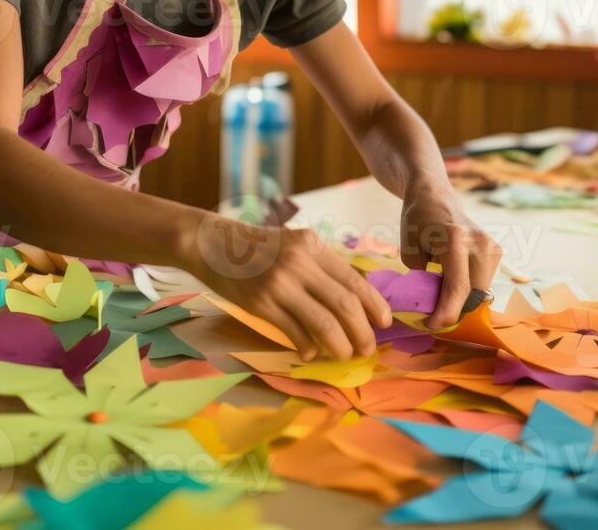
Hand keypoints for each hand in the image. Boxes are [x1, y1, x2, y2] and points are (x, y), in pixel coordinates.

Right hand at [188, 214, 392, 361]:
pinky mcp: (260, 304)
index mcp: (312, 245)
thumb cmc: (258, 247)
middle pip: (345, 305)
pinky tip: (311, 353)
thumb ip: (321, 266)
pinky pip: (295, 333)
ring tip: (345, 355)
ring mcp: (279, 284)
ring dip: (340, 346)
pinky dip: (309, 348)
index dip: (374, 305)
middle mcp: (299, 262)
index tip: (385, 323)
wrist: (212, 244)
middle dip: (363, 332)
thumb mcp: (294, 243)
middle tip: (368, 348)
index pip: (354, 280)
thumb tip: (355, 300)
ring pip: (324, 324)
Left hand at [400, 179, 501, 328]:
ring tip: (441, 288)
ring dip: (462, 298)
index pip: (457, 289)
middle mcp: (480, 242)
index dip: (445, 314)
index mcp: (455, 239)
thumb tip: (435, 308)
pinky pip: (483, 281)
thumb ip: (423, 282)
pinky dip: (468, 287)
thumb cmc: (417, 222)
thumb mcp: (409, 253)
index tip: (430, 325)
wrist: (434, 196)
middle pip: (473, 294)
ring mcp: (492, 246)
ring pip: (480, 291)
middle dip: (453, 308)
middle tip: (432, 311)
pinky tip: (452, 278)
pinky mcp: (496, 250)